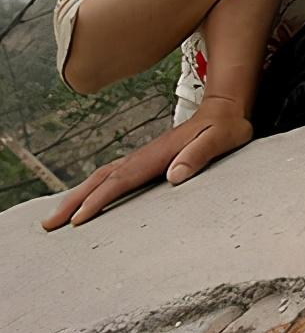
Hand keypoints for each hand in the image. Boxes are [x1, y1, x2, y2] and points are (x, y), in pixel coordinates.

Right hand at [40, 96, 252, 230]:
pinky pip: (113, 175)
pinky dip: (94, 187)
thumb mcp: (221, 139)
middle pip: (102, 178)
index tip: (78, 218)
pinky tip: (87, 198)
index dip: (99, 199)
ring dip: (79, 195)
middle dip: (74, 200)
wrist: (226, 108)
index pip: (122, 179)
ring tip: (57, 216)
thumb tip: (175, 175)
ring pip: (104, 176)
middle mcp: (145, 155)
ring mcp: (144, 156)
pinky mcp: (148, 159)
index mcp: (159, 154)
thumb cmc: (226, 127)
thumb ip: (200, 155)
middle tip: (49, 224)